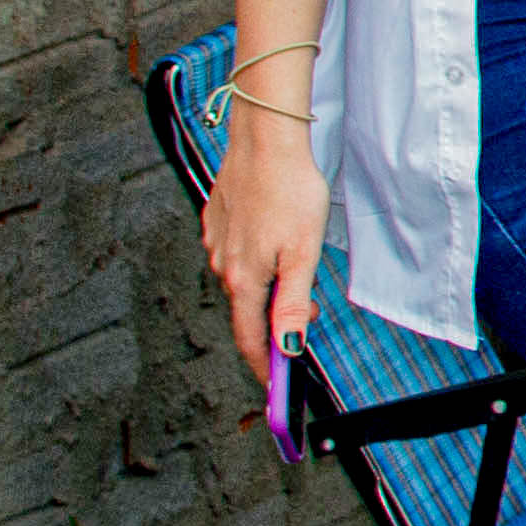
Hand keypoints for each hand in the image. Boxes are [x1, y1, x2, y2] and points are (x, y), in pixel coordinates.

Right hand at [203, 111, 328, 373]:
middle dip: (276, 321)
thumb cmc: (291, 191)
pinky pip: (235, 254)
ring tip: (297, 266)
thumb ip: (293, 304)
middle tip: (310, 309)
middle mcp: (223, 265)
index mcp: (244, 279)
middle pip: (248, 310)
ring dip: (268, 287)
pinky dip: (256, 260)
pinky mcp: (216, 221)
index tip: (278, 385)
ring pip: (243, 280)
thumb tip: (288, 348)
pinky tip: (274, 241)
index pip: (251, 338)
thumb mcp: (304, 254)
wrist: (265, 140)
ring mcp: (215, 242)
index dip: (265, 366)